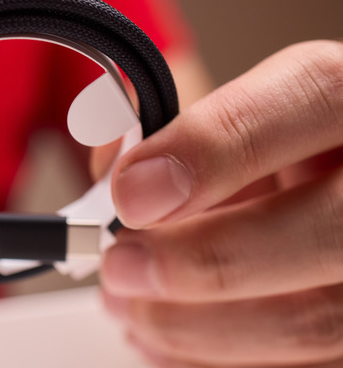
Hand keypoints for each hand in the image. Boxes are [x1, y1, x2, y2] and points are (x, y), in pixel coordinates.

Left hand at [99, 40, 342, 366]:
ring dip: (197, 326)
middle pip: (327, 231)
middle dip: (200, 261)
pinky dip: (215, 362)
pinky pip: (305, 367)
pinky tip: (164, 342)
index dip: (213, 147)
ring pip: (319, 320)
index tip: (131, 192)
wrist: (320, 191)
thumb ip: (173, 130)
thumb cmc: (268, 155)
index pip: (313, 93)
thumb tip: (113, 175)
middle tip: (121, 266)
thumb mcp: (229, 119)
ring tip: (130, 307)